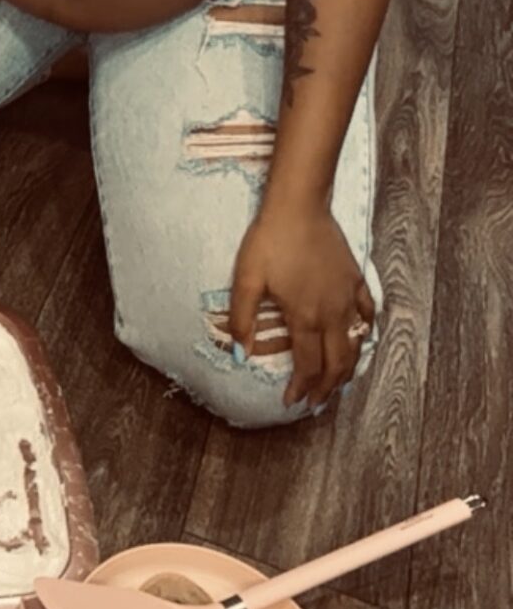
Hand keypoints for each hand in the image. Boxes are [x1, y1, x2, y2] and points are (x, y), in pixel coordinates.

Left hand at [229, 200, 375, 410]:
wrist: (299, 205)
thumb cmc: (269, 239)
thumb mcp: (247, 279)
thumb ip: (242, 320)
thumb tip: (240, 355)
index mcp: (305, 317)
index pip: (308, 366)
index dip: (301, 388)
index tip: (292, 402)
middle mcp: (332, 313)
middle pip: (336, 363)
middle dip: (327, 388)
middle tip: (316, 403)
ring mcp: (347, 296)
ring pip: (355, 344)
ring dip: (347, 368)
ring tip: (338, 382)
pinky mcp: (355, 279)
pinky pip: (367, 313)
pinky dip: (364, 332)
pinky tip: (359, 337)